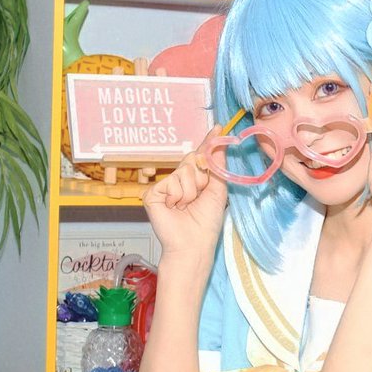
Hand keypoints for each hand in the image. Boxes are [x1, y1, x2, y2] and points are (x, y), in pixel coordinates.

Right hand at [143, 125, 227, 257]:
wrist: (194, 243)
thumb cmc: (206, 222)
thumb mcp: (218, 190)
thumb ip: (217, 165)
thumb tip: (220, 142)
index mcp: (195, 179)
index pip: (201, 156)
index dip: (208, 142)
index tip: (218, 128)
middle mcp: (179, 180)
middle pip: (192, 159)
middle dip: (201, 177)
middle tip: (200, 196)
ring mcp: (165, 186)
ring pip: (183, 171)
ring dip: (190, 190)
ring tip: (187, 206)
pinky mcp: (152, 194)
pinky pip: (170, 183)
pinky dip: (177, 196)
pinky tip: (174, 208)